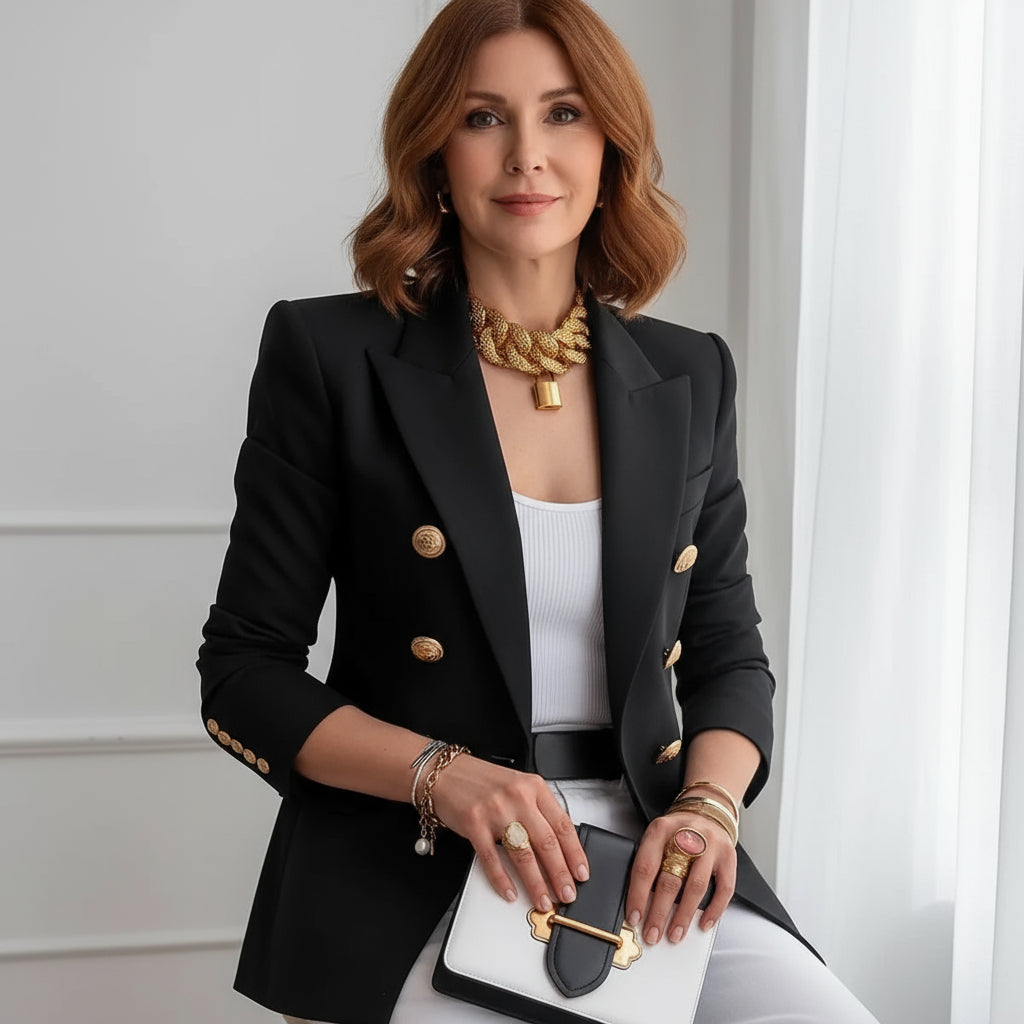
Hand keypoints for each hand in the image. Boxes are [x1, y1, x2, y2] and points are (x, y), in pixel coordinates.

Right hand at [430, 756, 589, 909]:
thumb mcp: (518, 787)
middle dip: (560, 874)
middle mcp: (517, 797)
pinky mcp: (474, 824)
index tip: (581, 873)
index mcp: (534, 787)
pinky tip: (510, 892)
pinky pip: (492, 859)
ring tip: (543, 900)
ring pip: (523, 854)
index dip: (575, 853)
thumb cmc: (483, 782)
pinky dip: (502, 880)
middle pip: (546, 842)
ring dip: (536, 882)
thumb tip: (558, 849)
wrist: (446, 773)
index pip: (562, 824)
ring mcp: (495, 810)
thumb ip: (538, 811)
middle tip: (567, 894)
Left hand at [624, 810, 735, 944]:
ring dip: (684, 915)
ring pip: (696, 886)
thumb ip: (650, 863)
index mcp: (660, 830)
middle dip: (659, 912)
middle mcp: (685, 835)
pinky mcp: (728, 855)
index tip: (634, 917)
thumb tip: (641, 905)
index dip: (638, 895)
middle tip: (653, 934)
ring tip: (675, 934)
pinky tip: (704, 923)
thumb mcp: (657, 836)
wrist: (706, 810)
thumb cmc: (677, 830)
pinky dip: (714, 910)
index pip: (645, 867)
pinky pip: (724, 888)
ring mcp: (710, 845)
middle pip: (670, 879)